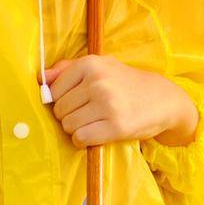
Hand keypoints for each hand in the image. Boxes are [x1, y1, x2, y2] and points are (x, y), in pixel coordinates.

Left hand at [42, 53, 198, 148]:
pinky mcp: (116, 126)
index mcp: (90, 63)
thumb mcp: (101, 66)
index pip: (54, 91)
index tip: (77, 102)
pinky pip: (81, 138)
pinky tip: (96, 134)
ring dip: (77, 130)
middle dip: (69, 116)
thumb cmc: (126, 83)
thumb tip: (41, 78)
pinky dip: (84, 141)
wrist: (162, 99)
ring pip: (69, 126)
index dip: (62, 100)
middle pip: (60, 110)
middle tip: (88, 114)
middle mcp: (98, 82)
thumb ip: (68, 68)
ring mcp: (107, 104)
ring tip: (93, 123)